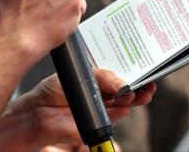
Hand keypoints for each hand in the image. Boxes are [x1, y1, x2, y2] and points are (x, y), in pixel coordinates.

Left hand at [12, 69, 156, 150]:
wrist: (39, 112)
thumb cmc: (53, 90)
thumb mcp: (79, 75)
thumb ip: (102, 77)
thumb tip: (122, 84)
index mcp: (97, 78)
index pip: (119, 72)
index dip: (133, 71)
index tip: (145, 67)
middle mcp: (102, 92)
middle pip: (127, 89)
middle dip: (140, 87)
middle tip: (149, 84)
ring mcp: (103, 108)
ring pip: (125, 104)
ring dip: (134, 99)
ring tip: (140, 93)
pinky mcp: (100, 122)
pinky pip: (115, 117)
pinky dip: (122, 112)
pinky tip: (125, 106)